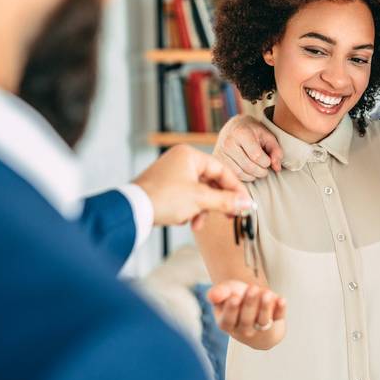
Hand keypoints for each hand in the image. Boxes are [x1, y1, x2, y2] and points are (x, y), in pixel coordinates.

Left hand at [134, 144, 253, 230]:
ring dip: (202, 210)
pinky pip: (186, 197)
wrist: (132, 210)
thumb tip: (247, 203)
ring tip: (198, 224)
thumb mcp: (200, 200)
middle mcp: (181, 161)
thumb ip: (226, 201)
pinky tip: (184, 221)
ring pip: (198, 192)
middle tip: (230, 215)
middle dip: (218, 202)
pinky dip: (189, 210)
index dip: (235, 188)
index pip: (222, 170)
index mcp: (190, 156)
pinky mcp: (165, 188)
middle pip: (210, 182)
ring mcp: (171, 174)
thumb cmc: (164, 198)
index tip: (245, 204)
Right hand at [207, 280, 286, 341]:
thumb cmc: (238, 300)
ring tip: (266, 293)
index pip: (227, 320)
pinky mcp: (275, 324)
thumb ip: (218, 293)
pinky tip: (281, 300)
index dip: (231, 309)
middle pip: (246, 320)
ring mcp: (260, 329)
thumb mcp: (226, 293)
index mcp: (226, 323)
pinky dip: (280, 309)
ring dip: (265, 307)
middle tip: (252, 288)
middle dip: (250, 303)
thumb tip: (211, 295)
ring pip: (262, 321)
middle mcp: (243, 330)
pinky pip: (278, 318)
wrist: (254, 308)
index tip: (235, 296)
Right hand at [214, 115, 282, 181]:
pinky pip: (233, 175)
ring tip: (257, 170)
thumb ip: (276, 151)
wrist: (234, 127)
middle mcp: (228, 142)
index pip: (257, 156)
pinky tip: (248, 172)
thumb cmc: (253, 132)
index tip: (268, 160)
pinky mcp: (217, 161)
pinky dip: (244, 177)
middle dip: (261, 171)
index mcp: (241, 133)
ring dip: (253, 176)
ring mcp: (220, 152)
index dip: (266, 162)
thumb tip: (277, 168)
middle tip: (265, 169)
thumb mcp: (267, 136)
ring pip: (240, 173)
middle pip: (249, 166)